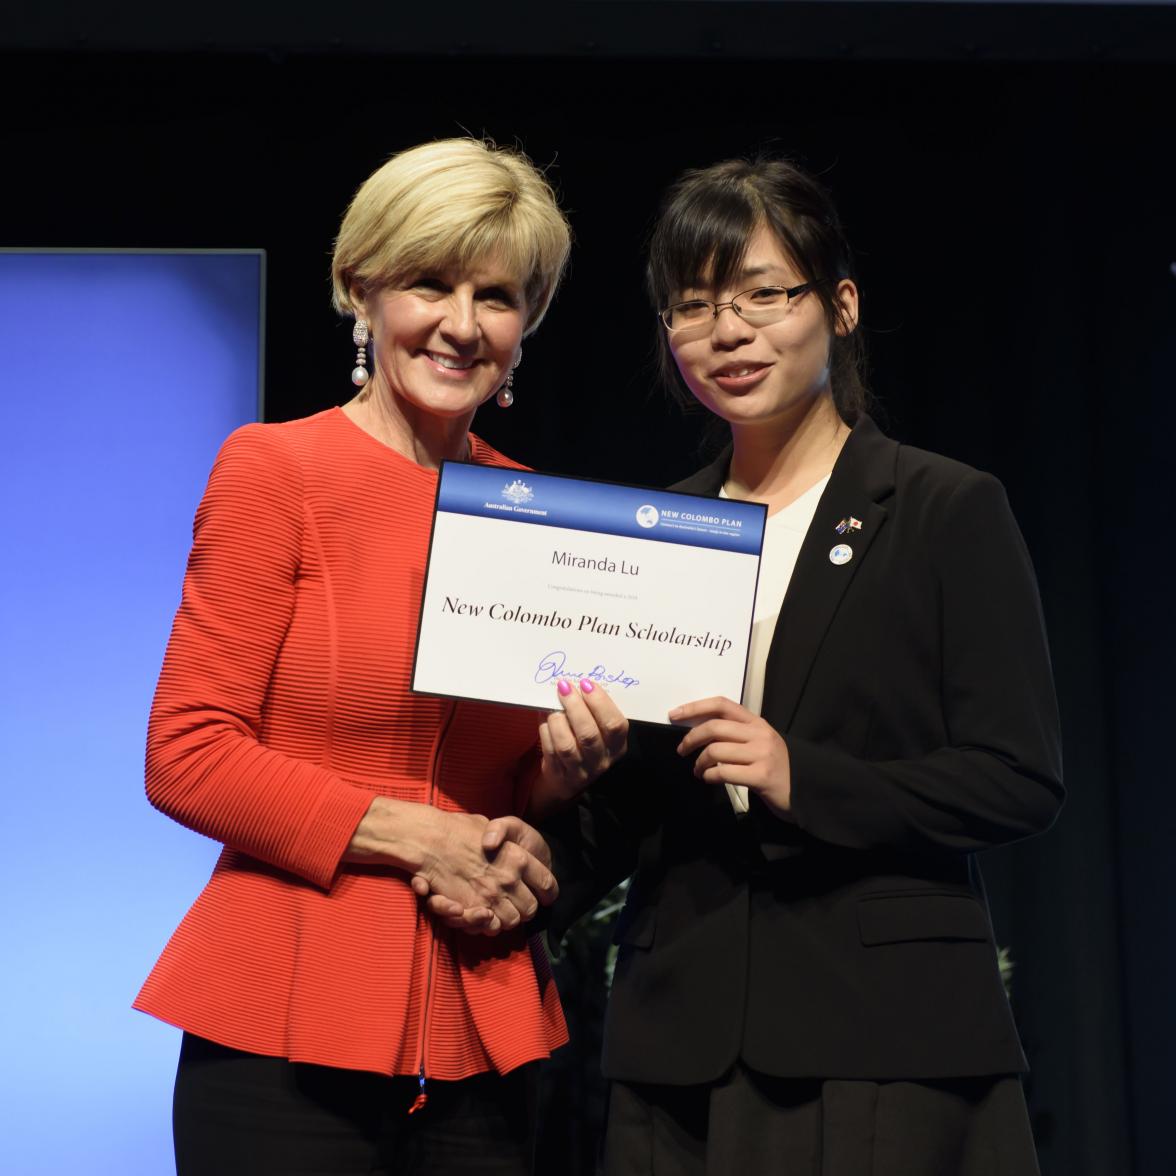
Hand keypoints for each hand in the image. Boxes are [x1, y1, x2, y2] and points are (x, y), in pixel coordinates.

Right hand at [348, 799, 555, 934]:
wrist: (431, 839)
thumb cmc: (461, 829)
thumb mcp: (491, 824)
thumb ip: (505, 835)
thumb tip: (511, 850)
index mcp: (518, 857)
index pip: (547, 884)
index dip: (548, 893)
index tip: (545, 895)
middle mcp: (509, 878)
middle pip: (531, 909)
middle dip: (526, 910)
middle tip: (517, 905)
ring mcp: (491, 895)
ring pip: (512, 921)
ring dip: (507, 920)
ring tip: (499, 911)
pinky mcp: (473, 908)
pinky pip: (490, 926)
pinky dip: (489, 925)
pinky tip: (484, 915)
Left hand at [532, 678, 627, 813]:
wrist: (568, 781)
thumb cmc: (585, 745)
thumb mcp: (599, 732)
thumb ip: (594, 712)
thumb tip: (575, 684)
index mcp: (617, 746)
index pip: (615, 725)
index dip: (601, 703)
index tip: (586, 684)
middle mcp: (601, 760)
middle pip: (589, 734)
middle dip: (575, 707)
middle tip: (564, 688)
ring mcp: (579, 771)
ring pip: (567, 745)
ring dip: (557, 721)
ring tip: (553, 708)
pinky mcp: (559, 774)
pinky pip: (550, 751)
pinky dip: (546, 731)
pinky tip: (545, 720)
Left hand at [671, 696, 792, 816]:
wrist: (804, 791)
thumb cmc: (774, 766)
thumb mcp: (759, 742)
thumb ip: (736, 733)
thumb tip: (699, 730)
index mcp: (757, 722)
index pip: (722, 705)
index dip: (695, 707)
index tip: (674, 714)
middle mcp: (760, 734)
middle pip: (714, 728)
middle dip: (691, 738)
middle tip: (682, 750)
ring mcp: (762, 755)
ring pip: (715, 751)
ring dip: (699, 763)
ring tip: (698, 770)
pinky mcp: (761, 776)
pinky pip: (723, 772)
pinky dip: (709, 776)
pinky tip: (708, 779)